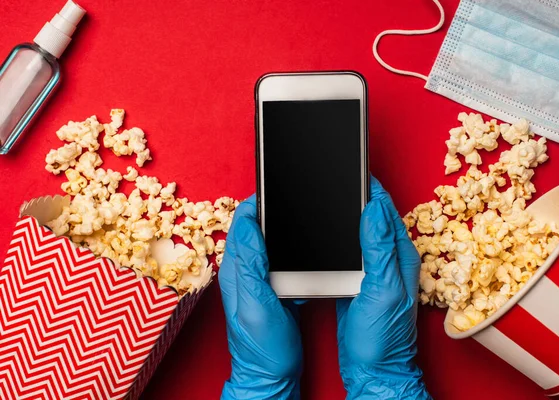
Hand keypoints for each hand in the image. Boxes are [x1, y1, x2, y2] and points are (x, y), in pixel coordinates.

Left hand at [219, 195, 302, 399]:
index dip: (256, 202)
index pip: (241, 223)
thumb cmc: (262, 349)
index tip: (274, 188)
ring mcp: (258, 280)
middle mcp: (244, 271)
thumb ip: (251, 268)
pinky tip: (304, 250)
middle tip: (289, 195)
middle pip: (254, 228)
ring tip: (298, 214)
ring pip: (268, 242)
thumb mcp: (257, 307)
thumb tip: (247, 228)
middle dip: (270, 210)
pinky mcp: (272, 289)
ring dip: (282, 228)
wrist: (269, 377)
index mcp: (237, 271)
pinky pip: (280, 260)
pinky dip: (291, 250)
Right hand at [336, 178, 430, 398]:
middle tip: (339, 178)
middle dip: (357, 197)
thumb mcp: (383, 289)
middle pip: (372, 218)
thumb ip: (379, 248)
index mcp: (399, 256)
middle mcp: (389, 260)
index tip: (355, 170)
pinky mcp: (357, 283)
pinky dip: (339, 240)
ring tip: (331, 198)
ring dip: (346, 217)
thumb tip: (374, 209)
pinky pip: (349, 253)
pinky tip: (325, 236)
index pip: (385, 211)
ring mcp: (373, 272)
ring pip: (359, 234)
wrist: (375, 371)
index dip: (371, 188)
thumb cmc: (384, 338)